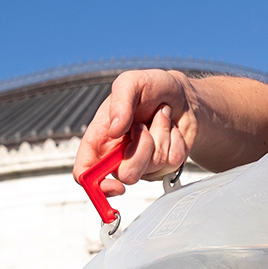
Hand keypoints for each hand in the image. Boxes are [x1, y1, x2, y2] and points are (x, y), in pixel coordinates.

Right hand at [75, 69, 194, 197]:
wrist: (181, 94)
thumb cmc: (151, 88)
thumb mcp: (130, 82)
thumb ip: (119, 102)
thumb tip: (114, 129)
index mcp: (100, 139)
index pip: (86, 173)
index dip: (96, 186)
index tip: (115, 185)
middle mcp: (119, 155)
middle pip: (126, 176)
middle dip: (142, 150)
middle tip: (142, 125)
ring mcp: (143, 163)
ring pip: (153, 166)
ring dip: (161, 134)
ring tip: (160, 117)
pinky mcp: (165, 165)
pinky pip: (172, 162)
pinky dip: (176, 140)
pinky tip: (171, 128)